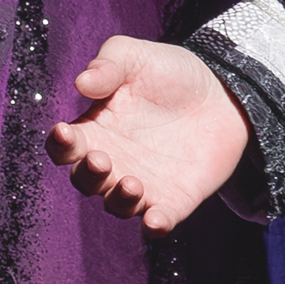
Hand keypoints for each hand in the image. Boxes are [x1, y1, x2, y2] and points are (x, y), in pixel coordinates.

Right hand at [46, 36, 251, 234]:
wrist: (224, 90)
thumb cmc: (170, 73)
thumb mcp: (136, 57)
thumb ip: (108, 64)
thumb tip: (82, 82)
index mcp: (97, 130)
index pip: (66, 147)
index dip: (60, 144)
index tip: (65, 132)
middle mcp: (114, 162)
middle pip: (87, 181)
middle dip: (89, 175)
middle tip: (102, 160)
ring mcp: (143, 183)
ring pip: (118, 205)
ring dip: (120, 200)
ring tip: (132, 183)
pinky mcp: (175, 198)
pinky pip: (159, 222)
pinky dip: (155, 225)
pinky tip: (156, 220)